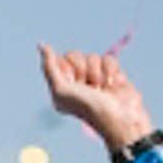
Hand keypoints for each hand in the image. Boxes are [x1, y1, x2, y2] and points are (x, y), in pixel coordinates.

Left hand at [38, 45, 154, 149]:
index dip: (67, 66)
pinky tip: (113, 85)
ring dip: (97, 72)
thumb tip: (42, 45)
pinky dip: (111, 71)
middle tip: (87, 85)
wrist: (120, 118)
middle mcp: (76, 83)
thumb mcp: (61, 89)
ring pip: (92, 57)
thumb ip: (49, 67)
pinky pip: (108, 59)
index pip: (59, 60)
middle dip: (82, 68)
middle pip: (75, 56)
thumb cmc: (88, 107)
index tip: (72, 81)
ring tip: (101, 89)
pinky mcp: (112, 76)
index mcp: (61, 87)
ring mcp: (95, 79)